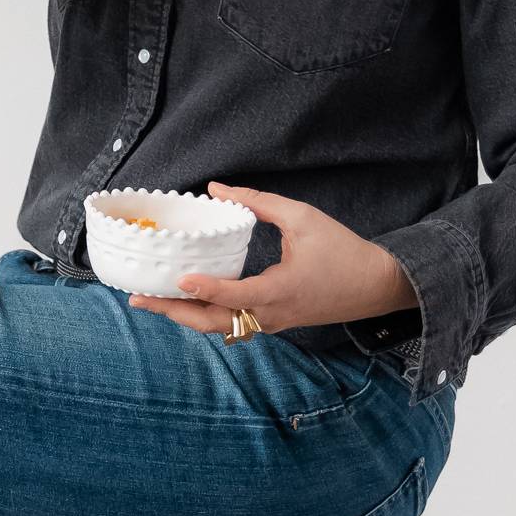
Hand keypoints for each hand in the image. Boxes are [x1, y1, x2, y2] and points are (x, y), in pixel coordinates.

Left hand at [127, 182, 412, 336]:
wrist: (377, 285)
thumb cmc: (343, 250)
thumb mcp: (303, 218)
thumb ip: (259, 203)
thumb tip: (218, 188)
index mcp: (279, 291)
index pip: (232, 294)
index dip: (203, 287)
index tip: (177, 278)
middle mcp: (271, 315)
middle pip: (213, 322)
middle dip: (173, 311)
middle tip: (138, 298)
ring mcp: (272, 323)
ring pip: (220, 327)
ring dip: (185, 316)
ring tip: (152, 301)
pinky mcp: (274, 322)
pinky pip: (233, 325)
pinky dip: (206, 317)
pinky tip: (187, 305)